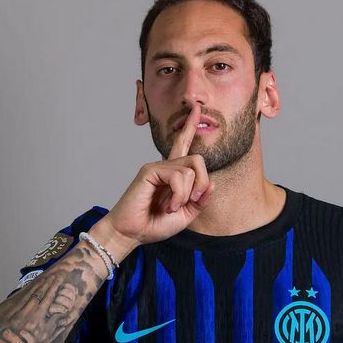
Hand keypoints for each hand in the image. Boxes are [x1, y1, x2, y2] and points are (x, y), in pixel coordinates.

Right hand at [96, 105, 213, 247]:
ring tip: (172, 207)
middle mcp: (166, 166)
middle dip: (203, 183)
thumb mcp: (186, 215)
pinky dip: (178, 195)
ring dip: (186, 195)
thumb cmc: (154, 224)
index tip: (195, 108)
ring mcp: (157, 166)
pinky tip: (167, 205)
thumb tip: (211, 182)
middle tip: (192, 201)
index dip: (190, 127)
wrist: (131, 233)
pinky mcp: (150, 170)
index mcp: (174, 174)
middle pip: (198, 160)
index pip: (183, 145)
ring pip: (190, 170)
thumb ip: (200, 200)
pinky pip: (178, 176)